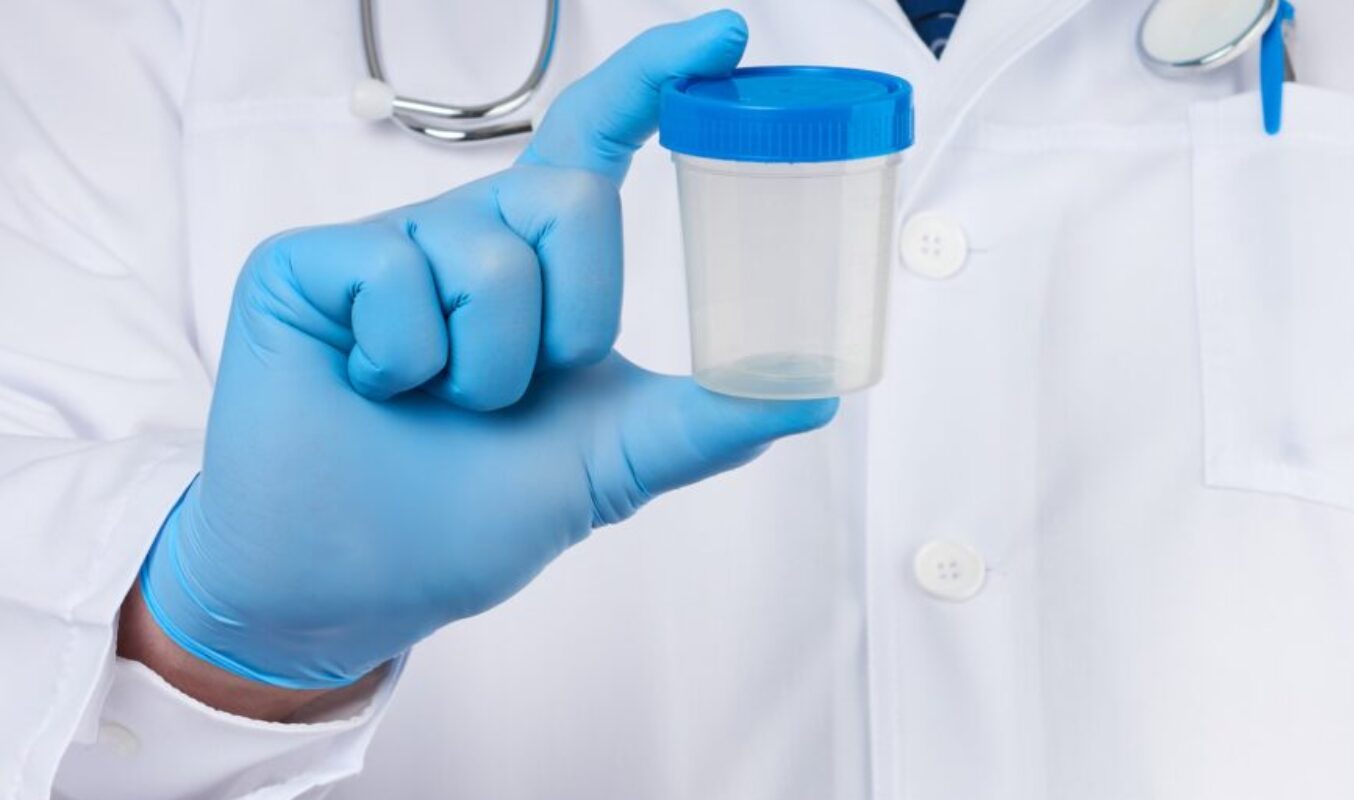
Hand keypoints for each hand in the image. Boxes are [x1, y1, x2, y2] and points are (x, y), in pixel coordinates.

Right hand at [135, 10, 834, 692]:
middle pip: (572, 200)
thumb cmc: (470, 510)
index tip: (727, 36)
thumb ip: (707, 420)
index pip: (598, 139)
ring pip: (488, 259)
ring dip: (485, 370)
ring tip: (437, 404)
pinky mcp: (310, 263)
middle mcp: (468, 232)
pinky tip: (371, 389)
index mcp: (539, 261)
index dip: (656, 78)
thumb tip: (816, 390)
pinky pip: (393, 279)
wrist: (356, 578)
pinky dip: (401, 364)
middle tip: (519, 392)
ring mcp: (388, 244)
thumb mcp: (612, 461)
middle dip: (571, 323)